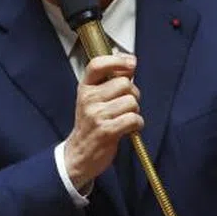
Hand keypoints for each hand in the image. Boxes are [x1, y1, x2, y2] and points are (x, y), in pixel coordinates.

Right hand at [63, 54, 142, 191]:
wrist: (79, 154)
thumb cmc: (90, 125)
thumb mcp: (93, 99)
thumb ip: (109, 80)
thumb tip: (129, 60)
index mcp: (85, 88)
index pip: (97, 64)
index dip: (116, 60)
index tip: (131, 63)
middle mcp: (88, 99)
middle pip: (124, 83)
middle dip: (133, 93)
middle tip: (127, 104)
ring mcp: (96, 115)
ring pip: (131, 102)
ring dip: (135, 111)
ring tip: (126, 117)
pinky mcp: (106, 131)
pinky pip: (133, 119)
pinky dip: (137, 124)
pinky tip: (130, 128)